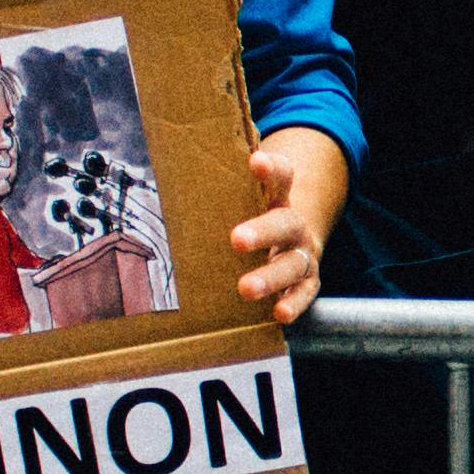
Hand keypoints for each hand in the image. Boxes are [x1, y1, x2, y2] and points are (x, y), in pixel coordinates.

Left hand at [231, 127, 344, 325]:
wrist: (296, 237)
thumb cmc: (254, 215)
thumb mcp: (240, 198)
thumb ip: (216, 184)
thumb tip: (164, 159)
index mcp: (278, 197)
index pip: (282, 176)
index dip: (271, 169)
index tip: (255, 162)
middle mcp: (294, 223)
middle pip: (285, 222)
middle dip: (263, 231)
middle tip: (236, 239)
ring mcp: (304, 253)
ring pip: (294, 263)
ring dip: (271, 276)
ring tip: (245, 288)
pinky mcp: (309, 280)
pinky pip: (305, 292)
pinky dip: (294, 303)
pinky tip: (279, 313)